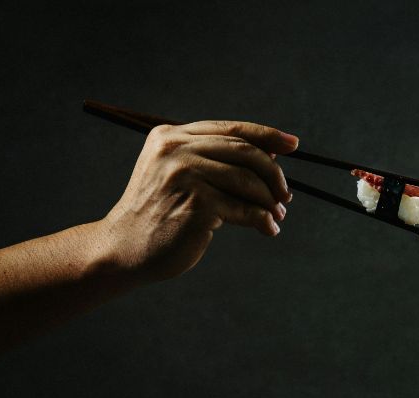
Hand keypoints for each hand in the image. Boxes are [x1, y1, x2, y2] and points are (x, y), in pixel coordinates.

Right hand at [98, 120, 298, 283]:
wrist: (125, 249)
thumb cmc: (159, 215)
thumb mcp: (177, 176)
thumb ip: (213, 162)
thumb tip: (273, 158)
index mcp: (171, 136)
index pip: (231, 129)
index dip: (267, 135)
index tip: (293, 144)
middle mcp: (176, 149)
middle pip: (244, 151)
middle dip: (273, 173)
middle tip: (286, 195)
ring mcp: (185, 175)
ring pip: (247, 180)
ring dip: (270, 200)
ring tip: (278, 214)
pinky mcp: (196, 204)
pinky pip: (244, 209)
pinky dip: (262, 220)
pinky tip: (268, 229)